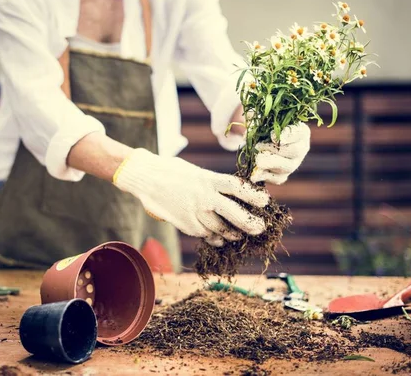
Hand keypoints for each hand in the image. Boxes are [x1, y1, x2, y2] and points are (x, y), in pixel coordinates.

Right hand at [113, 148, 268, 246]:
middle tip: (260, 228)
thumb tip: (232, 193)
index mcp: (208, 179)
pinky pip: (205, 235)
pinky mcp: (186, 224)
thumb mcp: (196, 171)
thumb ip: (213, 183)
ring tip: (238, 235)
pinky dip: (214, 238)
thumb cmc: (172, 170)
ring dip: (232, 234)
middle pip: (234, 213)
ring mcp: (195, 212)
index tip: (264, 202)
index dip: (253, 196)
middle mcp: (204, 196)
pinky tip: (219, 239)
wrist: (145, 177)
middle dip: (250, 223)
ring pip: (221, 229)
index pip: (238, 188)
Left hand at [250, 122, 310, 184]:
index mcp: (300, 132)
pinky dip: (264, 176)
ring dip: (269, 163)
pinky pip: (277, 179)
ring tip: (256, 159)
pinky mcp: (283, 176)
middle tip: (258, 146)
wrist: (259, 144)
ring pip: (287, 167)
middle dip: (275, 149)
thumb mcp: (264, 120)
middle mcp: (301, 149)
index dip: (287, 135)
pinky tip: (254, 174)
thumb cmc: (265, 127)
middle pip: (295, 151)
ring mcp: (293, 164)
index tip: (272, 136)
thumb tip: (252, 118)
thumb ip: (261, 118)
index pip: (298, 133)